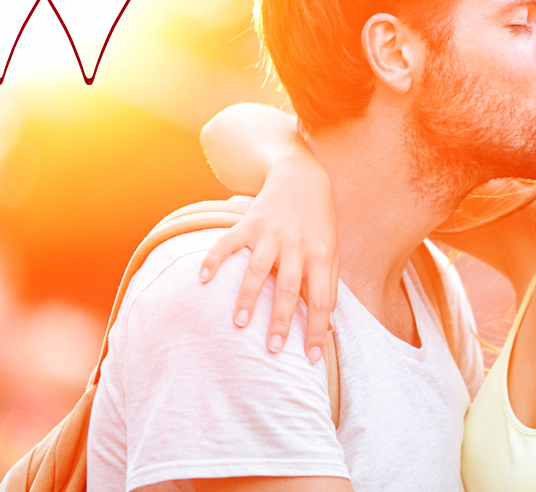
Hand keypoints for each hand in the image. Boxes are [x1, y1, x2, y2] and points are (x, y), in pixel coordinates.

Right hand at [199, 155, 338, 362]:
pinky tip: (204, 279)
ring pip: (258, 269)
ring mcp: (271, 233)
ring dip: (248, 297)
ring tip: (239, 324)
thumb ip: (328, 285)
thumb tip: (328, 325)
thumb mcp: (331, 250)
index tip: (310, 357)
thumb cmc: (319, 222)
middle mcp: (297, 245)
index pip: (321, 300)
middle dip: (280, 321)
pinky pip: (229, 242)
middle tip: (272, 350)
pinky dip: (215, 259)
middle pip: (288, 289)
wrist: (302, 177)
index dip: (316, 329)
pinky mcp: (249, 222)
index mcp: (321, 255)